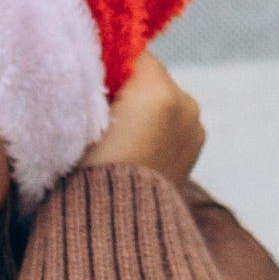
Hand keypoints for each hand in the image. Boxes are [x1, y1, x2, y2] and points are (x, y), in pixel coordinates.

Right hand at [87, 50, 206, 185]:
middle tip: (97, 112)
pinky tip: (133, 147)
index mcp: (159, 92)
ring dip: (141, 108)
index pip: (130, 53)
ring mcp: (195, 126)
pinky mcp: (195, 144)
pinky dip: (154, 125)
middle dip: (126, 88)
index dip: (107, 64)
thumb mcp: (83, 115)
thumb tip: (98, 60)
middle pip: (147, 76)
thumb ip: (96, 77)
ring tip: (115, 136)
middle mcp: (186, 103)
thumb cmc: (88, 169)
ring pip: (159, 98)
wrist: (115, 226)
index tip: (88, 83)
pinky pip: (171, 120)